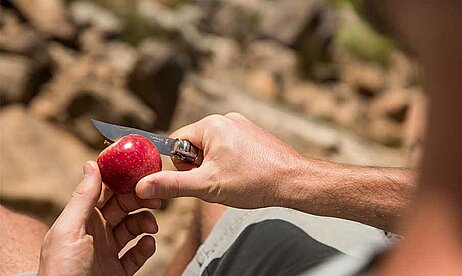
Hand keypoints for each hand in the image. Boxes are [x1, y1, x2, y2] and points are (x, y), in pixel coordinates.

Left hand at [38, 161, 160, 275]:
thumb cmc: (63, 271)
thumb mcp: (70, 230)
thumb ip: (83, 198)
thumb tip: (91, 164)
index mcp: (82, 219)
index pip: (105, 191)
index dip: (123, 180)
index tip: (141, 172)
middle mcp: (96, 232)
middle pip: (124, 207)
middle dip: (140, 201)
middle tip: (155, 199)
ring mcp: (109, 251)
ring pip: (134, 227)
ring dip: (146, 223)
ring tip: (151, 228)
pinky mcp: (120, 270)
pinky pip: (138, 253)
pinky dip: (146, 247)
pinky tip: (147, 246)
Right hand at [136, 113, 304, 207]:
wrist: (294, 181)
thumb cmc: (253, 181)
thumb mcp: (207, 186)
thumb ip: (172, 184)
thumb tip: (141, 185)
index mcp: (211, 124)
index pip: (176, 142)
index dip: (181, 165)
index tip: (197, 179)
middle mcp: (225, 119)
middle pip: (193, 145)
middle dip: (199, 167)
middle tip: (218, 182)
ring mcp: (241, 125)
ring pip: (211, 149)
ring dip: (214, 166)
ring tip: (234, 179)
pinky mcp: (252, 134)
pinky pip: (228, 147)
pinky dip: (229, 162)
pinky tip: (244, 174)